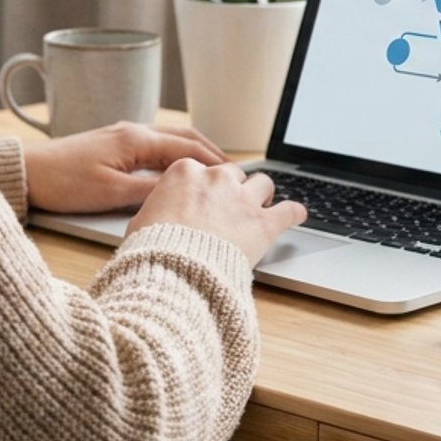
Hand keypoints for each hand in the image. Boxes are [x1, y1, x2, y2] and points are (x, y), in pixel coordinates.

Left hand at [22, 120, 228, 214]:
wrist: (27, 172)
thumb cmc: (63, 182)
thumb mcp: (110, 194)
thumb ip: (149, 192)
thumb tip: (180, 193)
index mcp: (136, 140)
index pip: (187, 148)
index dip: (213, 163)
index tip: (233, 176)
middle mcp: (133, 131)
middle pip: (184, 137)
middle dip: (210, 153)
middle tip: (232, 171)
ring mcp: (123, 135)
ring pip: (170, 139)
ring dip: (194, 151)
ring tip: (213, 169)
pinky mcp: (113, 144)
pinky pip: (155, 144)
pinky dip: (175, 153)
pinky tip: (178, 167)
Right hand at [125, 160, 307, 266]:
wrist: (174, 270)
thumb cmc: (152, 249)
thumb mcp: (142, 221)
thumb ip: (158, 209)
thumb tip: (155, 217)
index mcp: (185, 172)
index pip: (201, 170)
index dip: (205, 186)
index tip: (205, 197)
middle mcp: (217, 179)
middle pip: (233, 174)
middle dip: (233, 188)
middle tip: (232, 205)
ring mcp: (242, 199)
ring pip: (263, 183)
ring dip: (263, 194)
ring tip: (264, 204)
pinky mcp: (263, 224)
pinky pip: (289, 211)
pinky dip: (295, 213)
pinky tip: (298, 215)